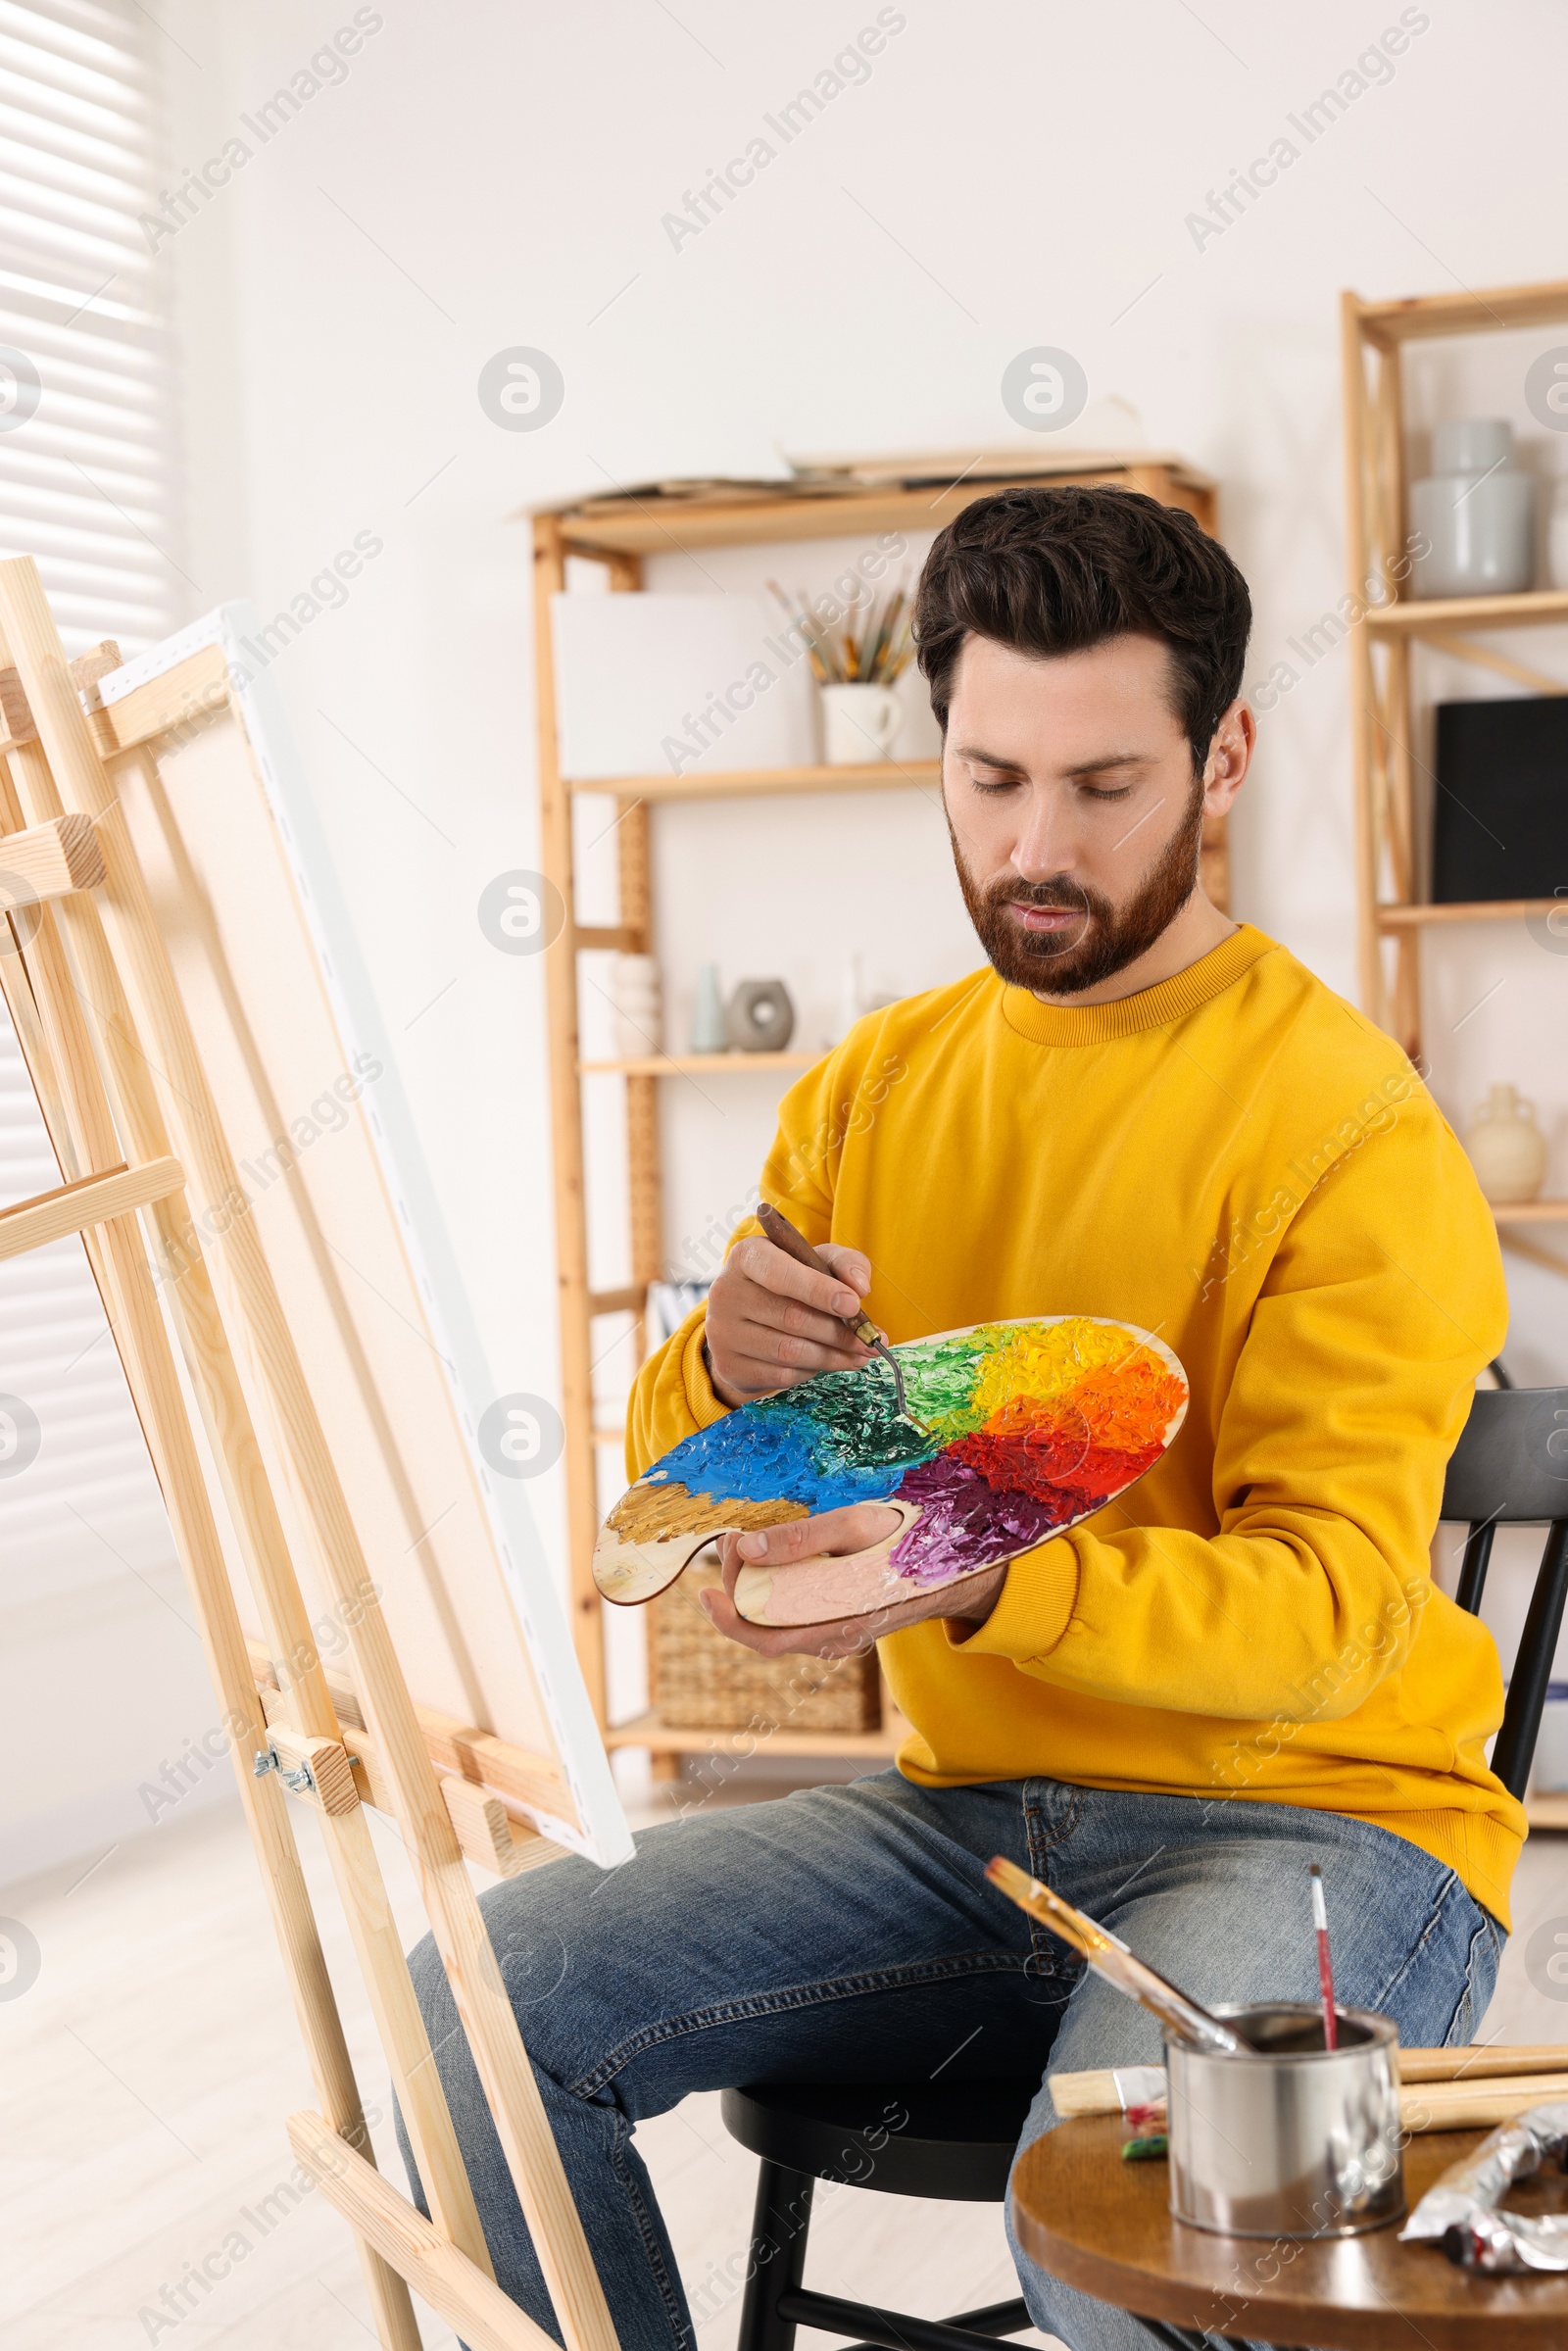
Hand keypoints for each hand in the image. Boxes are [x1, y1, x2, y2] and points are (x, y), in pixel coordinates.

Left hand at [701, 1505, 1007, 1658]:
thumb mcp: (857, 1525)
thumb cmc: (909, 1541)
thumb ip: (801, 1537)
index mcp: (837, 1624)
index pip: (764, 1637)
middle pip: (763, 1628)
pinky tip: (770, 1556)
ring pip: (776, 1622)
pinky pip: (794, 1613)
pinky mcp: (839, 1621)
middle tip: (730, 1539)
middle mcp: (833, 1639)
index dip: (725, 1615)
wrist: (957, 1562)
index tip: (713, 1572)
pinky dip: (773, 1587)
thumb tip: (745, 1547)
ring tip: (743, 1543)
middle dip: (735, 1585)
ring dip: (752, 1585)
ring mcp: (836, 1633)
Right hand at [705, 1233, 878, 1405]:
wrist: (749, 1319)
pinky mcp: (727, 1364)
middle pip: (791, 1317)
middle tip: (869, 1340)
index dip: (819, 1291)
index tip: (853, 1305)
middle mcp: (726, 1291)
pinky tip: (825, 1362)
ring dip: (832, 1356)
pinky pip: (780, 1375)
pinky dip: (811, 1371)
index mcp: (747, 1256)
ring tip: (857, 1355)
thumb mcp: (817, 1260)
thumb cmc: (791, 1282)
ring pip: (788, 1351)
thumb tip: (860, 1287)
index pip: (780, 1274)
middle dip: (838, 1332)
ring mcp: (722, 1331)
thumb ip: (844, 1263)